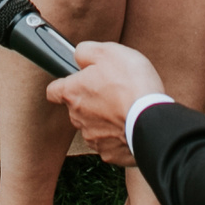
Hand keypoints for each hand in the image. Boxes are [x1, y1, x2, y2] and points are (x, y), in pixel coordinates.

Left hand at [45, 40, 166, 165]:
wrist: (151, 120)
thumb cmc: (131, 85)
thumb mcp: (109, 52)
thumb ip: (86, 51)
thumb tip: (79, 55)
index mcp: (73, 93)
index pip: (53, 90)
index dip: (65, 84)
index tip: (79, 80)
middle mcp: (77, 118)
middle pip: (77, 108)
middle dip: (92, 100)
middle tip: (113, 90)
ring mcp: (92, 137)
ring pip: (93, 125)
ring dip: (105, 118)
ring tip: (125, 107)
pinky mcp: (109, 153)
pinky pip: (110, 142)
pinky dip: (118, 134)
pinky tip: (131, 124)